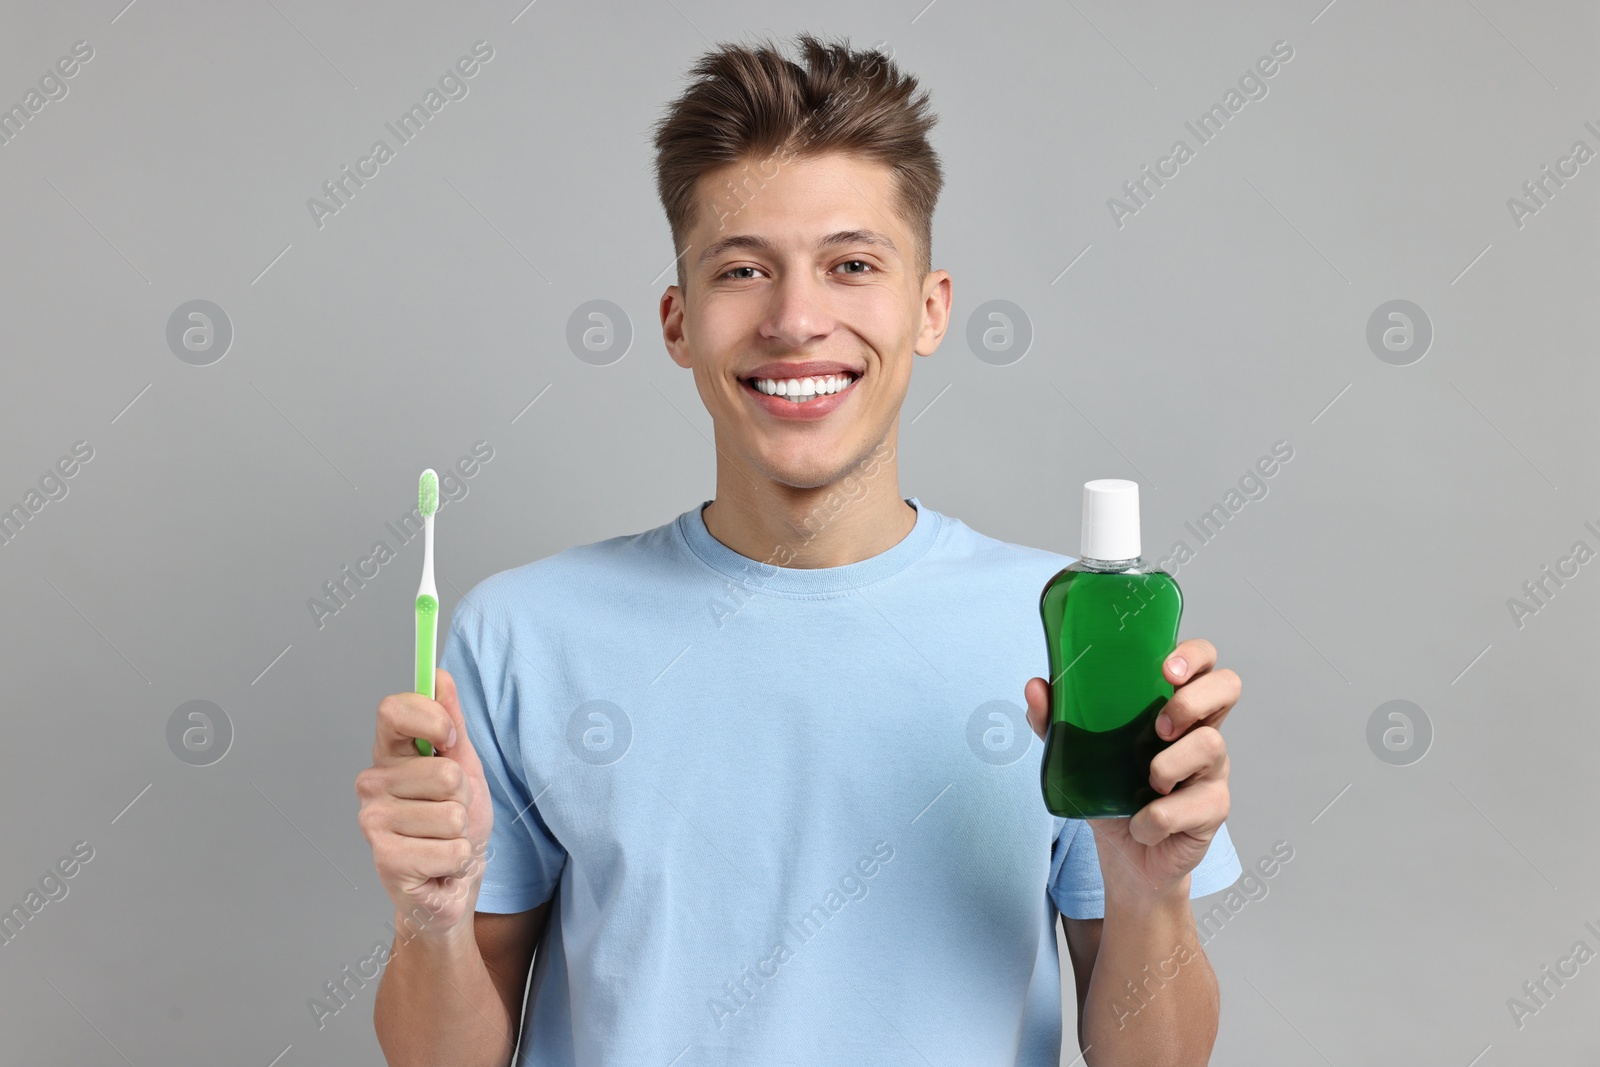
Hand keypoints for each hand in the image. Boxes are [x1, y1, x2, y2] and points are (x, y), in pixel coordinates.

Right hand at [355, 668, 494, 934]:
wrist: (452, 882)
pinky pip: (451, 848)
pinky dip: (457, 859)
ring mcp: (373, 823)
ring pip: (452, 813)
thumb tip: (439, 677)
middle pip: (444, 771)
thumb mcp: (463, 765)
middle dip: (464, 796)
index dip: (432, 719)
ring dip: (461, 832)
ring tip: (443, 840)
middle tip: (451, 813)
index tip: (450, 741)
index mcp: (389, 756)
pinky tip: (439, 865)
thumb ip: (451, 722)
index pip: (393, 711)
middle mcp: (372, 785)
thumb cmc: (454, 824)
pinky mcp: (386, 860)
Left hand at [1025, 638, 1238, 902]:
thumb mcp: (1078, 754)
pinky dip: (1156, 818)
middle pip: (1227, 687)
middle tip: (1159, 725)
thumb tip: (1035, 687)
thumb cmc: (1111, 794)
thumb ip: (1056, 721)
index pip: (1202, 663)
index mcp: (1173, 707)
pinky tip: (1141, 825)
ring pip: (1211, 745)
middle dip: (1192, 699)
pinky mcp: (1213, 809)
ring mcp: (1213, 769)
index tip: (1165, 669)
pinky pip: (1192, 806)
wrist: (1125, 857)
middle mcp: (1200, 731)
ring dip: (1167, 765)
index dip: (1193, 655)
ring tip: (1146, 782)